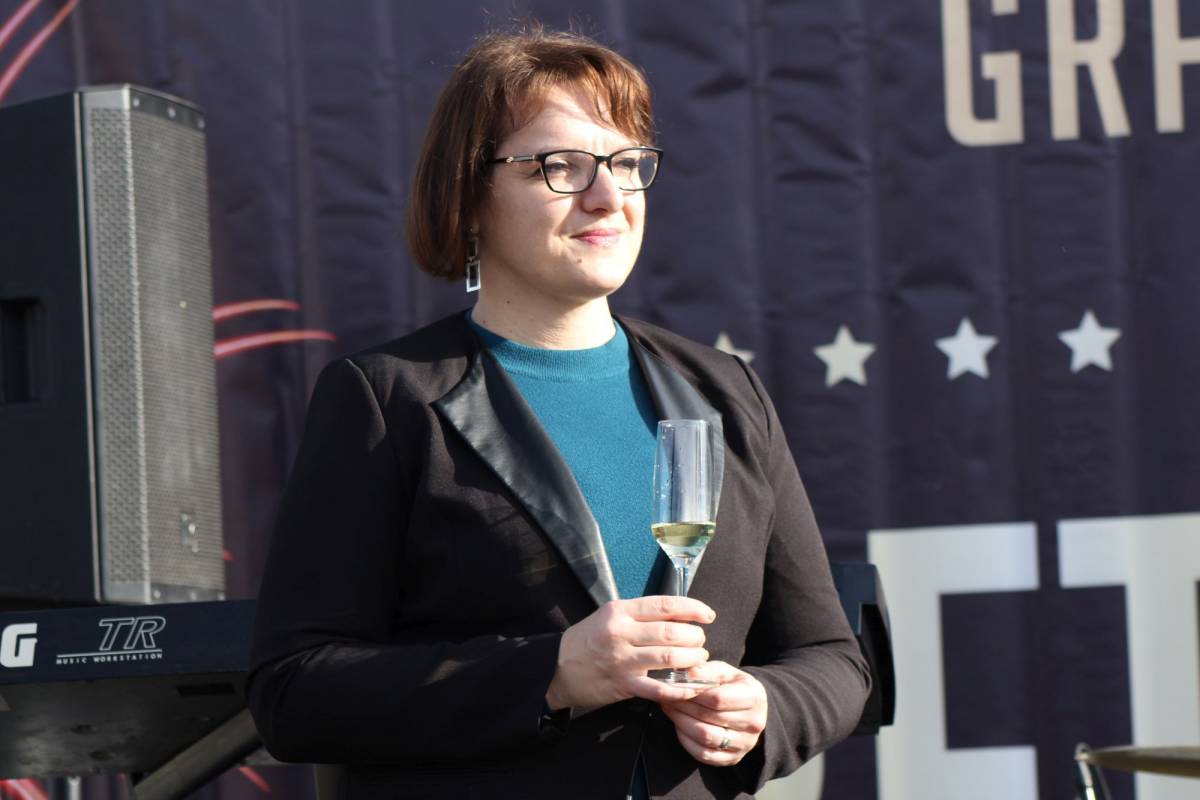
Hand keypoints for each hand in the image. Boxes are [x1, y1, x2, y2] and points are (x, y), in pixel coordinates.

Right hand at [545, 596, 714, 709]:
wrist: (556, 669)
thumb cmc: (587, 639)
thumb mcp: (608, 615)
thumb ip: (638, 613)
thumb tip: (677, 612)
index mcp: (619, 611)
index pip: (664, 605)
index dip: (692, 608)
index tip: (707, 614)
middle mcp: (621, 633)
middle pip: (671, 632)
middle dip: (695, 637)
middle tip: (701, 641)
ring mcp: (622, 661)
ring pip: (669, 658)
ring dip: (692, 660)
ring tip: (698, 659)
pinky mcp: (624, 685)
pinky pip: (659, 689)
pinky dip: (681, 689)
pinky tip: (692, 687)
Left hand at [660, 661, 767, 765]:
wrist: (749, 708)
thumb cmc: (732, 686)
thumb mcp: (724, 671)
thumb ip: (707, 671)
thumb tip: (689, 672)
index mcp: (754, 697)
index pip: (717, 699)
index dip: (692, 693)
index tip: (674, 686)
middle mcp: (754, 723)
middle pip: (709, 717)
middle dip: (682, 706)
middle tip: (666, 697)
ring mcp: (745, 743)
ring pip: (705, 737)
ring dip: (681, 722)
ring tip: (670, 709)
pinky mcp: (733, 758)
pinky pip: (704, 754)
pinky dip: (686, 740)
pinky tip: (679, 726)